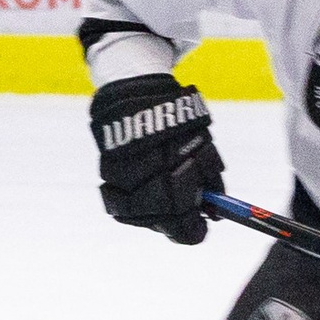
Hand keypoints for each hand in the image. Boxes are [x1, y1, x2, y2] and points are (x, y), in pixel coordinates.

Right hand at [88, 73, 223, 244]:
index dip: (195, 230)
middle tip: (187, 214)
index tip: (202, 228)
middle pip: (161, 222)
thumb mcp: (203, 147)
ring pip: (138, 214)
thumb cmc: (177, 120)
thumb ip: (210, 183)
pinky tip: (143, 188)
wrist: (136, 89)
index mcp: (174, 175)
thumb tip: (214, 213)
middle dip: (177, 220)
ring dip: (155, 211)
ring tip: (165, 193)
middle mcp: (145, 182)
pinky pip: (118, 202)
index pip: (183, 224)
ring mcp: (120, 179)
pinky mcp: (104, 173)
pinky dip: (133, 201)